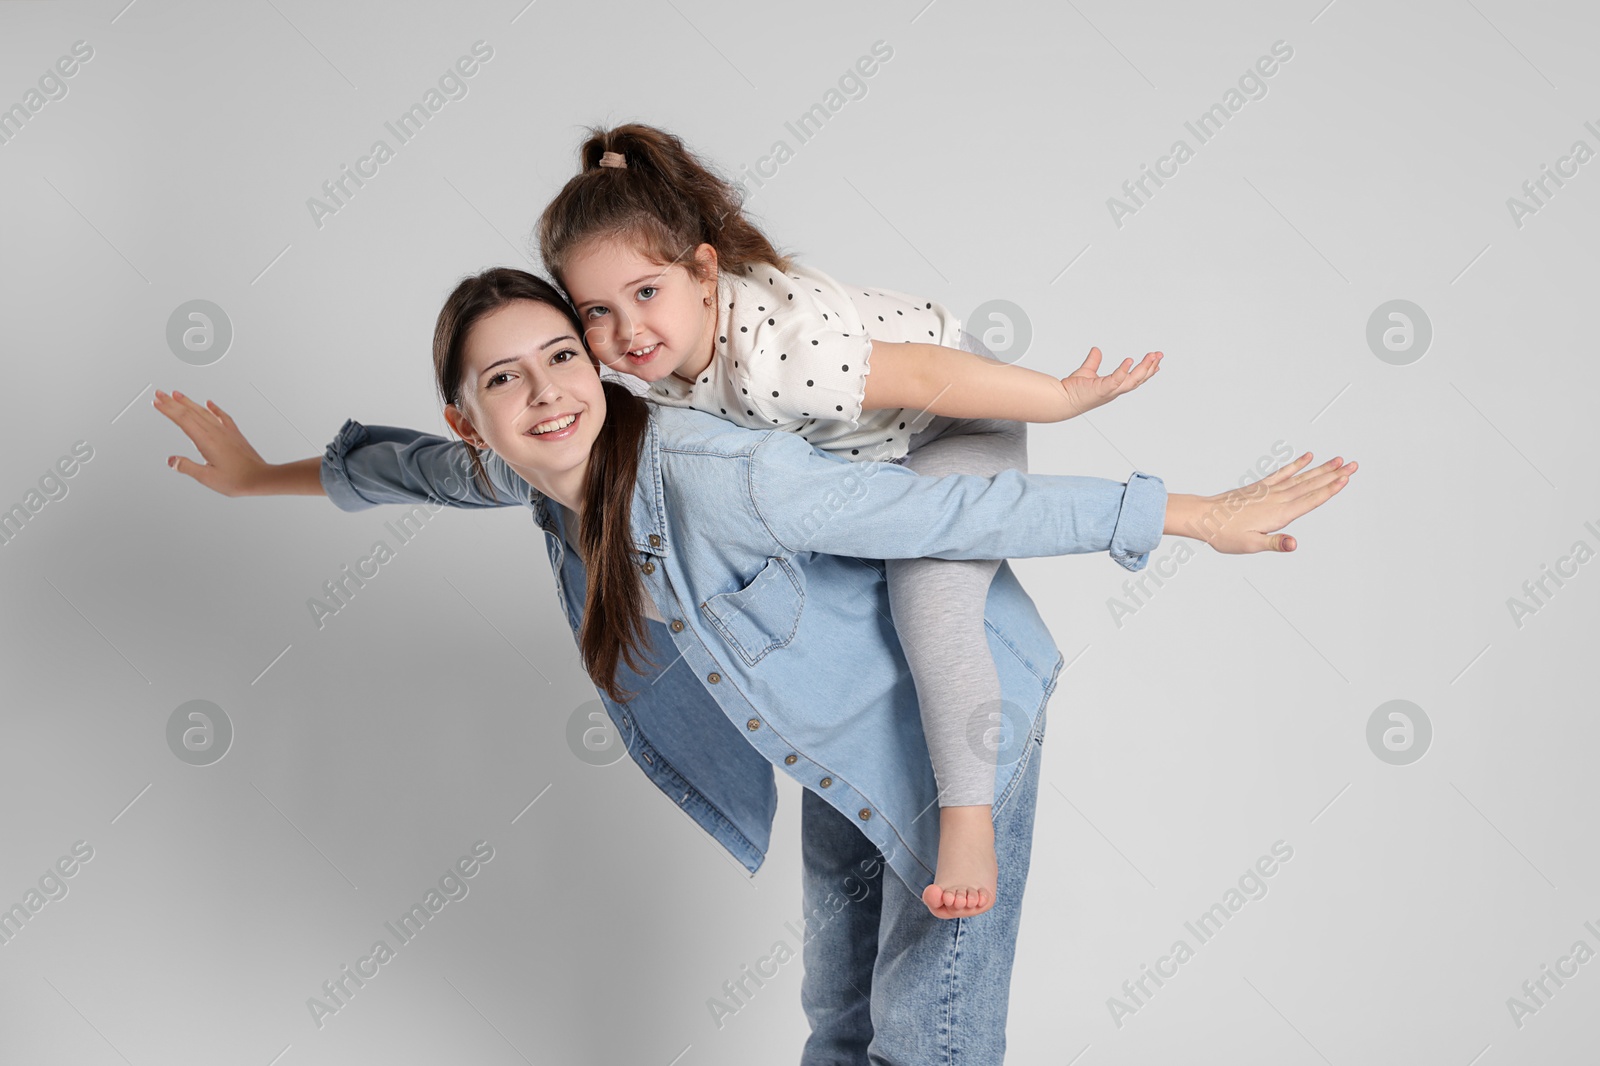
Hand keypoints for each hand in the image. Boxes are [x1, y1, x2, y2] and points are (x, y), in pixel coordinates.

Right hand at [153, 390, 272, 496]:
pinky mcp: (234, 434)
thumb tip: (172, 460)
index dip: (167, 410)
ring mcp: (226, 431)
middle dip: (172, 401)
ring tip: (177, 395)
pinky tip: (210, 403)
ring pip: (203, 411)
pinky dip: (214, 408)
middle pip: (190, 411)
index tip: (156, 402)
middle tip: (160, 393)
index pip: (182, 419)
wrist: (261, 478)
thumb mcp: (207, 478)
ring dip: (189, 402)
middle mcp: (215, 432)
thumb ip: (188, 467)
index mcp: (206, 440)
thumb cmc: (237, 479)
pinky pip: (222, 416)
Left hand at [1059, 347, 1161, 418]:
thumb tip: (1096, 349)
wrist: (1060, 399)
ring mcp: (1109, 391)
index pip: (1134, 378)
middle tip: (1160, 355)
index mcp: (1113, 386)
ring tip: (1152, 357)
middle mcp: (1114, 390)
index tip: (1157, 362)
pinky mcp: (1101, 390)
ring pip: (1132, 381)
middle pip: (1138, 380)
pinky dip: (1123, 371)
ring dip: (1144, 369)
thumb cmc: (1072, 390)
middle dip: (1150, 368)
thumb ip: (1093, 361)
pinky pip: (1115, 380)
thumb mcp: (1086, 371)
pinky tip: (1129, 360)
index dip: (1146, 371)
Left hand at [1179, 452, 1357, 553]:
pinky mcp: (1260, 487)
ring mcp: (1269, 491)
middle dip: (1333, 475)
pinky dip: (1296, 465)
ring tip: (1338, 460)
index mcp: (1279, 514)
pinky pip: (1283, 473)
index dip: (1330, 489)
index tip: (1346, 478)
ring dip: (1321, 469)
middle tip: (1353, 464)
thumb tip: (1293, 545)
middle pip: (1311, 485)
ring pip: (1301, 477)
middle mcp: (1277, 499)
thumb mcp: (1250, 545)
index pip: (1311, 500)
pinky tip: (1307, 457)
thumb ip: (1274, 543)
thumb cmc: (1224, 533)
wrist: (1203, 516)